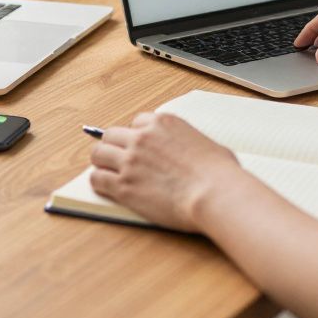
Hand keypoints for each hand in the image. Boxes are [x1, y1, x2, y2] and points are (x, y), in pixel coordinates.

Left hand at [90, 112, 243, 231]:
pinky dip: (99, 183)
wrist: (215, 194)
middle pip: (111, 135)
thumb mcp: (208, 145)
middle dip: (113, 146)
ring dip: (101, 163)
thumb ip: (191, 144)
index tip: (138, 146)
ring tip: (106, 171)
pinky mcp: (123, 186)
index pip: (136, 122)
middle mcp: (142, 138)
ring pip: (98, 154)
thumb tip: (195, 152)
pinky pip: (97, 179)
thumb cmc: (220, 173)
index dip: (136, 136)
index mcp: (163, 123)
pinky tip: (105, 187)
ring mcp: (130, 161)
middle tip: (116, 159)